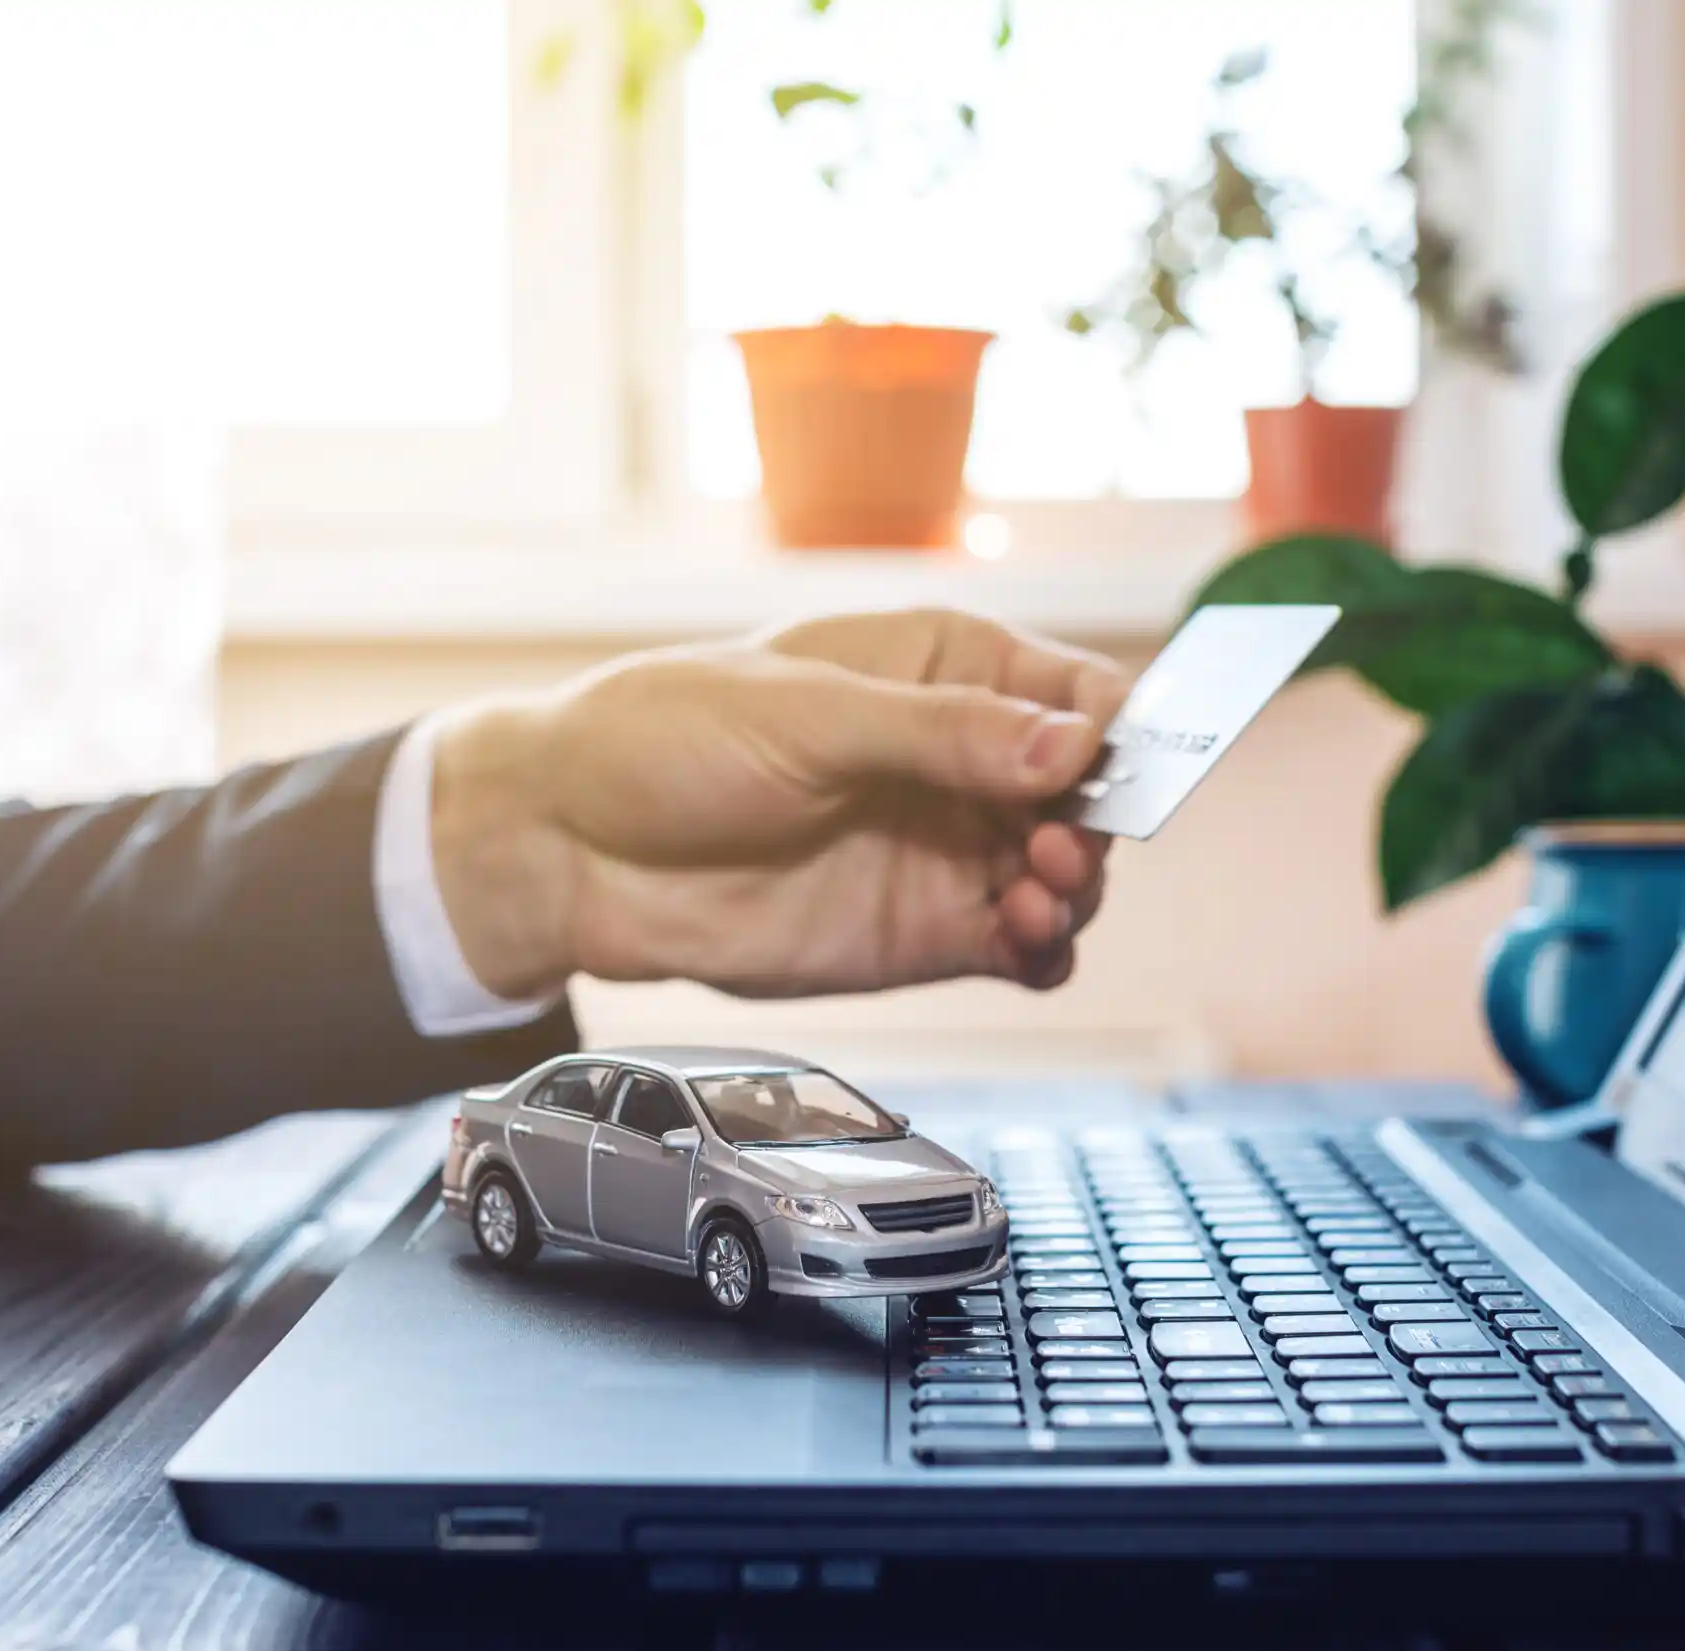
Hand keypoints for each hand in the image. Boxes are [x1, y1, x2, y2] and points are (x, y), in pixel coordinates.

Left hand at [428, 609, 1129, 999]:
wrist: (568, 846)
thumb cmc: (665, 738)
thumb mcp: (808, 714)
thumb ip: (942, 734)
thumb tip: (1071, 744)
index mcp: (943, 667)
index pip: (1075, 690)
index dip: (1115, 728)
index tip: (1115, 768)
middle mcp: (960, 759)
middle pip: (1087, 793)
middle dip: (1098, 823)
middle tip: (1062, 851)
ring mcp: (944, 850)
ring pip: (1062, 875)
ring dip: (1074, 890)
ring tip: (1036, 899)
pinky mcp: (922, 934)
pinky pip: (1017, 945)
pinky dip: (1042, 948)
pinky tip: (1027, 943)